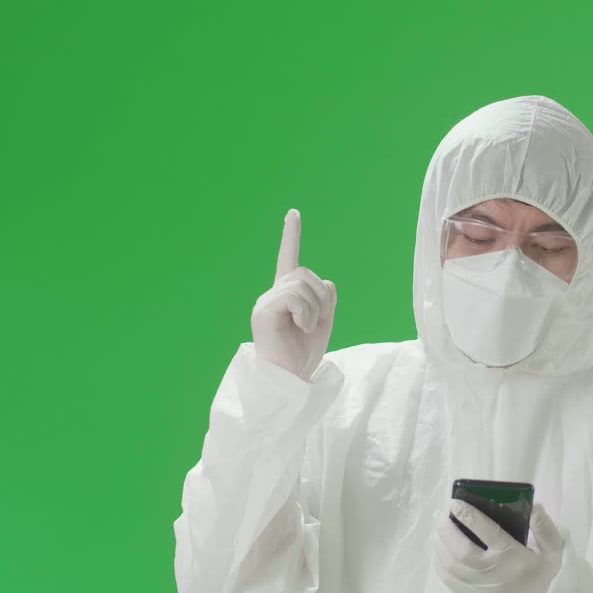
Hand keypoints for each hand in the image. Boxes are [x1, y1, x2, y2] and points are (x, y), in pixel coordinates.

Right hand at [250, 209, 336, 380]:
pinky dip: (307, 313)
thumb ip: (326, 302)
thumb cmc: (302, 357)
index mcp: (286, 296)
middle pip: (306, 273)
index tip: (293, 213)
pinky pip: (296, 297)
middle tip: (316, 321)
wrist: (289, 380)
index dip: (291, 236)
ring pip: (303, 283)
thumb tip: (329, 282)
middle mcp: (272, 294)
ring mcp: (266, 301)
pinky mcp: (264, 310)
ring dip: (315, 307)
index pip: (289, 260)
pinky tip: (300, 327)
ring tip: (306, 327)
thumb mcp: (322, 325)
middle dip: (322, 297)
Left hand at [434, 500, 564, 592]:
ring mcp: (480, 590)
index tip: (455, 503)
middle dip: (447, 528)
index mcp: (513, 558)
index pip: (487, 531)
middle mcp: (494, 574)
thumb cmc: (539, 573)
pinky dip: (440, 562)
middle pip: (461, 549)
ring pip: (451, 565)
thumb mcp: (552, 551)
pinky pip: (448, 579)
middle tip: (441, 514)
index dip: (468, 515)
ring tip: (439, 528)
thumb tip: (534, 508)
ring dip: (441, 543)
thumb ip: (545, 528)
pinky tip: (441, 549)